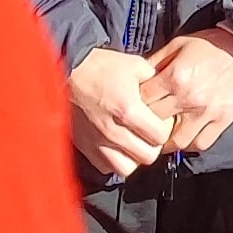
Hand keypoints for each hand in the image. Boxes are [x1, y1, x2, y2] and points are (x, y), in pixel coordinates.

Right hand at [70, 44, 173, 180]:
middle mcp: (113, 130)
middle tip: (149, 134)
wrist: (66, 69)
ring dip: (133, 157)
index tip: (160, 122)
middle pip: (147, 156)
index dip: (165, 129)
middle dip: (152, 145)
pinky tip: (115, 147)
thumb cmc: (97, 65)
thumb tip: (165, 91)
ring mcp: (97, 141)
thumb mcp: (134, 65)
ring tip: (133, 144)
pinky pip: (104, 166)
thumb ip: (154, 81)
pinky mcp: (84, 145)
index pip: (160, 137)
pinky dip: (113, 160)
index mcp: (128, 110)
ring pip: (126, 167)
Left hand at [147, 26, 232, 154]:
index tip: (134, 105)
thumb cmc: (212, 45)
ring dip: (166, 142)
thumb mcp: (179, 44)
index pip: (143, 99)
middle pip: (156, 122)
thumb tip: (138, 76)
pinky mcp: (222, 120)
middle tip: (143, 124)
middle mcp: (189, 98)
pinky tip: (184, 137)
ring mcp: (207, 112)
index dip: (135, 102)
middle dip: (146, 123)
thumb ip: (157, 60)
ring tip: (162, 137)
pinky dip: (190, 144)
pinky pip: (201, 143)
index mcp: (175, 76)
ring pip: (178, 141)